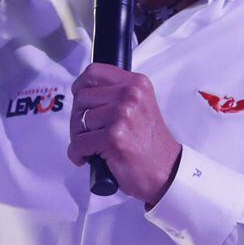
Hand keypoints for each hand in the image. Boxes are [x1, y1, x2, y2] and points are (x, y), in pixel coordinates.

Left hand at [68, 63, 182, 204]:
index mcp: (136, 84)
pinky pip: (78, 143)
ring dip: (79, 137)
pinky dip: (77, 154)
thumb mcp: (140, 106)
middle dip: (77, 117)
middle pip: (82, 98)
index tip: (79, 98)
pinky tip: (87, 158)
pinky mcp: (112, 138)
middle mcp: (130, 95)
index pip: (94, 72)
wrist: (167, 172)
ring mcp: (121, 116)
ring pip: (79, 121)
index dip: (80, 86)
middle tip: (87, 133)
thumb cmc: (150, 143)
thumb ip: (117, 94)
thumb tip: (83, 92)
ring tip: (94, 147)